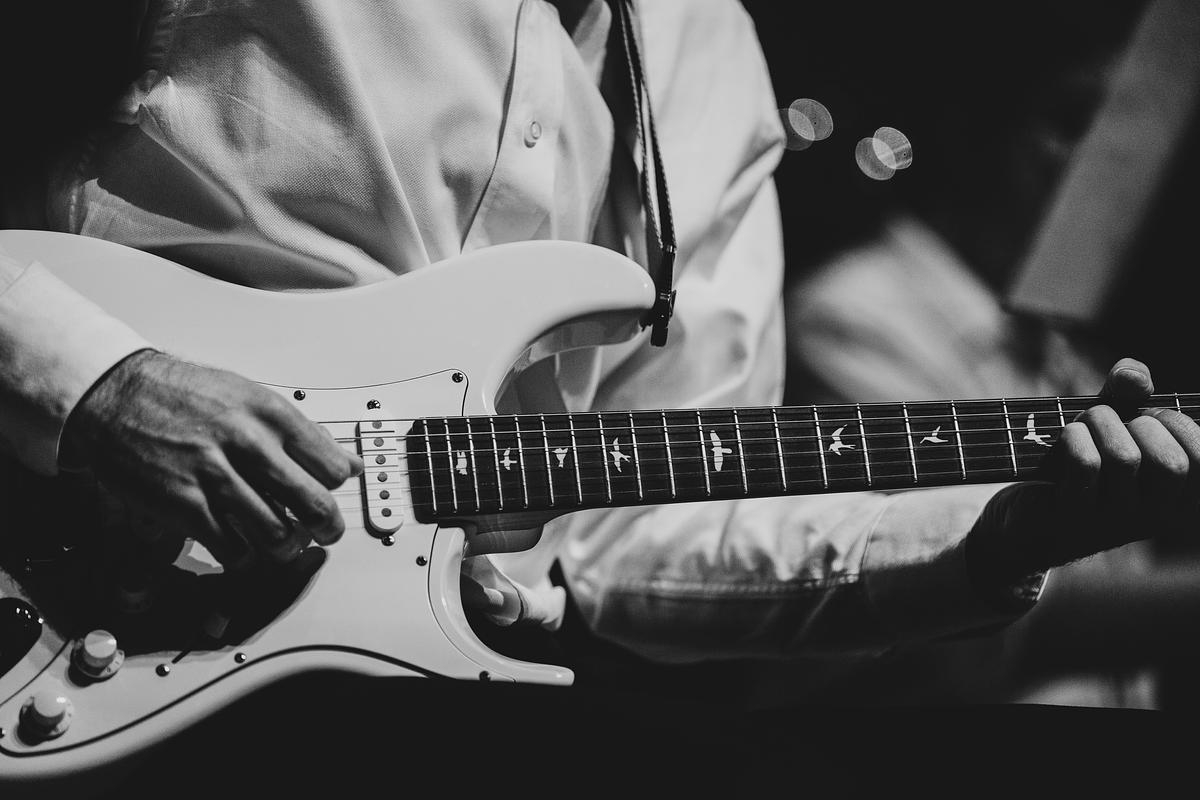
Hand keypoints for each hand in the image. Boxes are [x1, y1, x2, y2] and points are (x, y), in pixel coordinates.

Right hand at [62, 349, 363, 569]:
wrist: (116, 394)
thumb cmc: (186, 394)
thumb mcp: (252, 398)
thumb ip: (302, 433)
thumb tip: (348, 463)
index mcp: (270, 414)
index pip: (330, 467)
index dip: (336, 488)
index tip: (331, 494)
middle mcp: (247, 443)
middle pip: (313, 504)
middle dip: (328, 528)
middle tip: (325, 533)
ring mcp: (213, 475)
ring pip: (275, 533)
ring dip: (285, 547)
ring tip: (283, 543)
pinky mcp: (182, 503)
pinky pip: (229, 547)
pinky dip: (243, 557)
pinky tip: (242, 547)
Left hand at [967, 357, 1199, 588]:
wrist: (1028, 513)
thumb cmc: (1081, 461)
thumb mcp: (1111, 422)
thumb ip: (1127, 392)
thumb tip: (1134, 375)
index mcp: (1181, 498)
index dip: (1175, 423)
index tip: (1147, 415)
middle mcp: (1156, 518)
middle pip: (1170, 463)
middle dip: (1138, 423)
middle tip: (1109, 418)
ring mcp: (1116, 524)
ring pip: (1124, 458)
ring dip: (1098, 422)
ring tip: (1082, 423)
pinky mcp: (1074, 518)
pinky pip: (1086, 465)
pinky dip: (1074, 438)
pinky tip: (1067, 437)